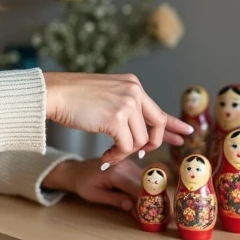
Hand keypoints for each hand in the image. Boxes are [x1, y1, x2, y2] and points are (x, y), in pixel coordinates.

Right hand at [42, 72, 194, 166]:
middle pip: (156, 126)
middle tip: (140, 154)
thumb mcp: (106, 95)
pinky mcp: (117, 119)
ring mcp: (127, 104)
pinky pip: (126, 146)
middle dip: (151, 144)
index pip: (157, 109)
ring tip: (110, 153)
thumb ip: (125, 107)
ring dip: (125, 152)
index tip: (186, 133)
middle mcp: (134, 92)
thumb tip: (141, 130)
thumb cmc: (73, 97)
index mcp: (132, 84)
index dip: (172, 124)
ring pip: (139, 140)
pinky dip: (116, 155)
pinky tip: (105, 156)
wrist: (53, 93)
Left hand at [42, 157, 142, 211]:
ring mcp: (128, 164)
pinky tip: (137, 202)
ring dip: (146, 195)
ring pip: (145, 181)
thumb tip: (132, 207)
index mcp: (115, 172)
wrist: (78, 170)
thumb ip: (114, 200)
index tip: (145, 217)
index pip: (136, 189)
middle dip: (147, 200)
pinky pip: (141, 179)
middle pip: (144, 184)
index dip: (142, 203)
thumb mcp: (95, 195)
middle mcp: (125, 165)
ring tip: (142, 210)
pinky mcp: (130, 166)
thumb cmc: (84, 184)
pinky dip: (142, 190)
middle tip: (147, 216)